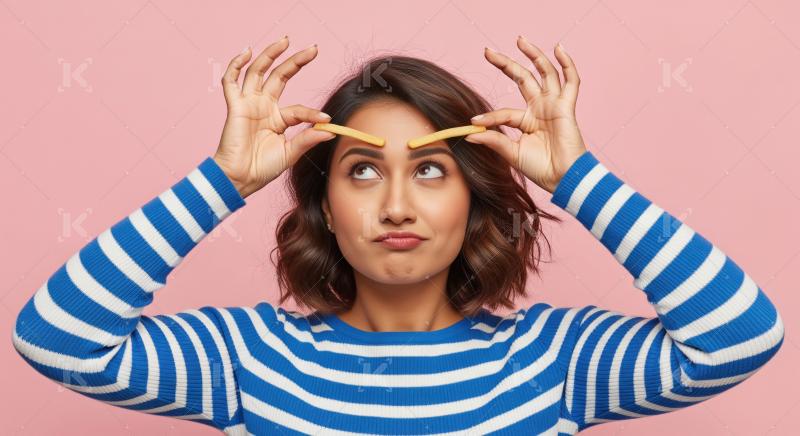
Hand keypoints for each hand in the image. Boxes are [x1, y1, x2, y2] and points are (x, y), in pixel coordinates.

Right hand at [213, 36, 334, 198]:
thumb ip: (308, 139)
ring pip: (258, 72)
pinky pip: (231, 81)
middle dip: (296, 61)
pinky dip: (236, 65)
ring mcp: (249, 104)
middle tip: (313, 49)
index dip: (312, 113)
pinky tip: (247, 52)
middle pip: (280, 76)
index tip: (326, 119)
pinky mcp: (235, 106)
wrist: (240, 179)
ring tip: (284, 40)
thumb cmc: (262, 168)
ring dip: (270, 54)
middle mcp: (264, 106)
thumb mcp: (290, 153)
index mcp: (278, 119)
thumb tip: (331, 129)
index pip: (299, 108)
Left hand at [465, 36, 587, 193]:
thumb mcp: (511, 153)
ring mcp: (553, 105)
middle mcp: (540, 108)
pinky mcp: (566, 106)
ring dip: (533, 54)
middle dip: (505, 63)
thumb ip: (493, 140)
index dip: (489, 117)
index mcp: (526, 120)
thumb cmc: (540, 168)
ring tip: (520, 40)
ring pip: (544, 72)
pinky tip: (558, 48)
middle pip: (522, 78)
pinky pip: (571, 81)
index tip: (473, 121)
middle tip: (487, 51)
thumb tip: (469, 133)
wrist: (562, 178)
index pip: (504, 112)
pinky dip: (567, 64)